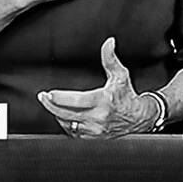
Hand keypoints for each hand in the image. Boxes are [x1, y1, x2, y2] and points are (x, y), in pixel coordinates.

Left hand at [37, 37, 160, 138]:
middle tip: (43, 98)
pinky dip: (66, 124)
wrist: (139, 119)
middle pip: (66, 114)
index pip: (76, 101)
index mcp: (103, 102)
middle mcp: (97, 118)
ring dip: (58, 115)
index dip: (60, 98)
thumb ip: (110, 58)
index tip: (49, 93)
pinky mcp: (93, 139)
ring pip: (68, 124)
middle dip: (51, 106)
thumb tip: (108, 42)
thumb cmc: (127, 96)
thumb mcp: (120, 75)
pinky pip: (73, 134)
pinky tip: (62, 116)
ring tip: (51, 105)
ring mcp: (95, 131)